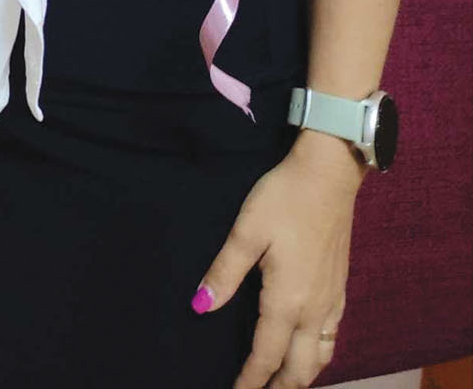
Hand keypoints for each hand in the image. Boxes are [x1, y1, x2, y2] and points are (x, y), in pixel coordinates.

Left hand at [192, 137, 362, 387]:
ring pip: (322, 356)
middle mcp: (315, 310)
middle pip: (301, 368)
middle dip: (280, 387)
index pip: (267, 355)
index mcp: (288, 301)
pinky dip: (319, 354)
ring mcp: (333, 300)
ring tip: (282, 381)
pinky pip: (333, 337)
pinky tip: (310, 348)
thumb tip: (200, 307)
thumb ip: (224, 271)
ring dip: (302, 375)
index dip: (251, 380)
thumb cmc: (284, 198)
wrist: (329, 174)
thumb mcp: (247, 230)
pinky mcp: (341, 287)